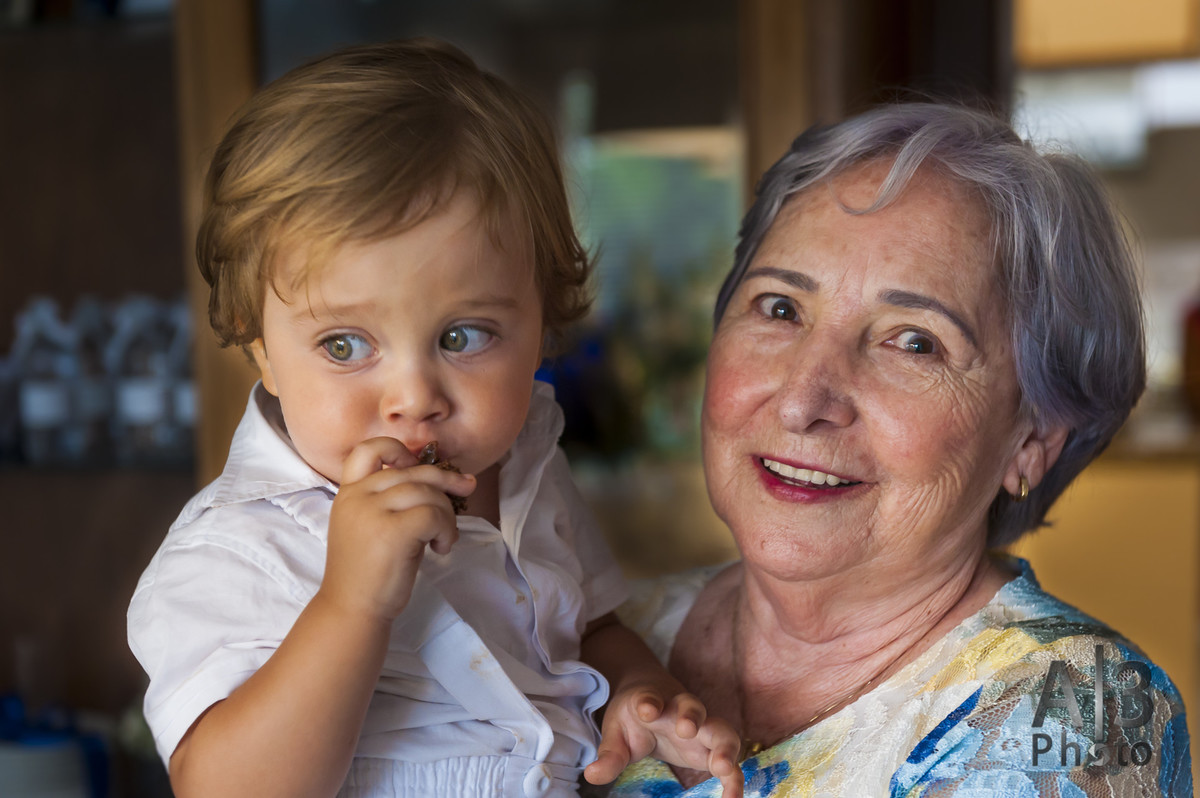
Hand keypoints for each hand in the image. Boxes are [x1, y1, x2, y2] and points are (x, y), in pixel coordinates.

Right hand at [320, 437, 475, 622]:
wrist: (352, 608)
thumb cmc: (368, 571)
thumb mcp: (370, 525)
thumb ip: (391, 500)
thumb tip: (442, 481)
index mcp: (349, 492)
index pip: (368, 450)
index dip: (397, 449)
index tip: (417, 466)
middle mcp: (357, 496)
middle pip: (413, 472)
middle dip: (446, 480)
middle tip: (467, 488)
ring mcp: (372, 511)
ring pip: (428, 493)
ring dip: (447, 514)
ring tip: (444, 538)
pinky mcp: (392, 530)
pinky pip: (434, 515)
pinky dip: (446, 530)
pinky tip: (440, 548)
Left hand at [585, 675, 741, 796]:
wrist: (656, 698)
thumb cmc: (637, 714)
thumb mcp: (617, 731)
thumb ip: (609, 754)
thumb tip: (592, 775)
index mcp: (655, 702)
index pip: (652, 698)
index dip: (650, 702)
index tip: (647, 709)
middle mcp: (683, 711)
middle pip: (694, 708)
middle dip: (692, 717)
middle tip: (687, 730)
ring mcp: (703, 729)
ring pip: (721, 731)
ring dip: (724, 747)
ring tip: (723, 766)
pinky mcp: (713, 750)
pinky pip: (729, 762)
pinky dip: (734, 778)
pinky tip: (734, 797)